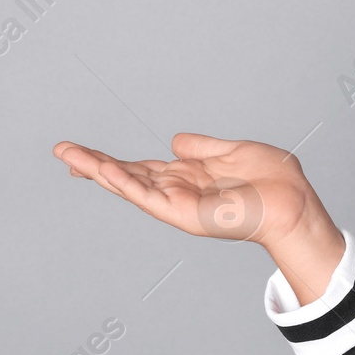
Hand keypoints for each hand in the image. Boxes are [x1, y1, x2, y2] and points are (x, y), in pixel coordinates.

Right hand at [52, 133, 321, 247]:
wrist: (294, 204)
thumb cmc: (273, 182)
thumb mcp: (233, 152)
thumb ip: (202, 147)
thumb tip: (175, 140)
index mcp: (188, 177)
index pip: (141, 168)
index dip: (112, 159)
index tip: (82, 151)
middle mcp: (178, 192)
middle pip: (127, 176)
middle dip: (93, 164)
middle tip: (61, 151)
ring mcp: (178, 204)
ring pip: (130, 186)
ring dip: (100, 171)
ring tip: (70, 157)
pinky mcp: (184, 213)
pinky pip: (149, 197)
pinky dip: (126, 183)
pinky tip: (105, 170)